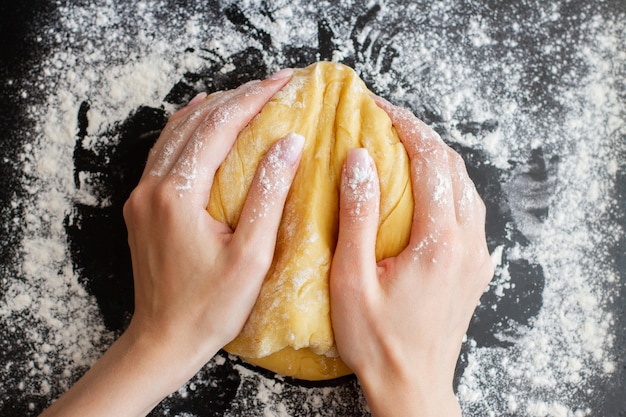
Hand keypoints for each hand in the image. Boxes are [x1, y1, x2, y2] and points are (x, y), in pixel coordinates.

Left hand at [40, 68, 301, 416]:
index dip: (254, 100)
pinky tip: (199, 119)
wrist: (163, 339)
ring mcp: (142, 196)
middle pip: (196, 123)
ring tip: (244, 95)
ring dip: (211, 110)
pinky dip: (186, 129)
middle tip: (272, 84)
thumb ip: (267, 195)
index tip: (284, 82)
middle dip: (236, 98)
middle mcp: (153, 187)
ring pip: (176, 133)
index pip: (219, 129)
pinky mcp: (141, 207)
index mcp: (179, 195)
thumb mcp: (250, 255)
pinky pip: (164, 152)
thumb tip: (287, 143)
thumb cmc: (211, 306)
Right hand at [330, 96, 493, 416]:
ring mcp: (477, 256)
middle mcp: (467, 243)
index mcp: (438, 242)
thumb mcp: (351, 279)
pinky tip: (426, 188)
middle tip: (389, 120)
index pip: (430, 162)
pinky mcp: (476, 268)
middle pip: (454, 167)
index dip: (405, 127)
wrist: (412, 385)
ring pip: (466, 187)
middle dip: (422, 135)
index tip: (380, 109)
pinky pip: (469, 211)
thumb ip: (358, 216)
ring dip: (438, 159)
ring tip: (405, 146)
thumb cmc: (376, 340)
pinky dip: (448, 186)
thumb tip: (359, 161)